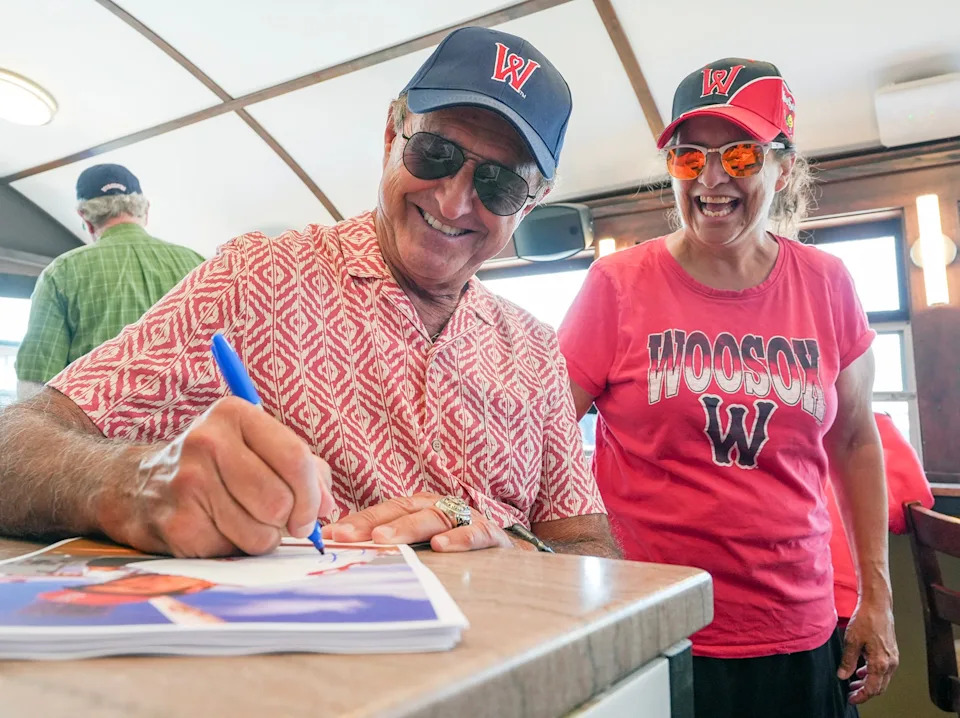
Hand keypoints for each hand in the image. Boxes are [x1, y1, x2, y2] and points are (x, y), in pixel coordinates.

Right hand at [116, 397, 335, 556]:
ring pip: (259, 533)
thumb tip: (327, 507)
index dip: (312, 495)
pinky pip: (232, 550)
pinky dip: (235, 548)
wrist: (135, 485)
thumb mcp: (258, 446)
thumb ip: (306, 469)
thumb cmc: (216, 466)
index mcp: (235, 414)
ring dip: (263, 538)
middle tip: (279, 521)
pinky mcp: (176, 524)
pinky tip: (217, 529)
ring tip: (243, 520)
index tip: (310, 513)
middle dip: (288, 520)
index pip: (294, 458)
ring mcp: (187, 483)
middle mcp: (207, 442)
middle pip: (279, 500)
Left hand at [322, 492, 520, 551]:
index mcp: (419, 506)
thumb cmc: (457, 543)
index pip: (383, 510)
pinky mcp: (490, 534)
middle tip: (347, 537)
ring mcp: (465, 517)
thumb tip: (346, 554)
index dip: (357, 521)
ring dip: (408, 528)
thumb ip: (393, 545)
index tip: (330, 535)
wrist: (506, 550)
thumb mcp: (423, 541)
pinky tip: (441, 546)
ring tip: (384, 539)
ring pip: (433, 517)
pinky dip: (458, 539)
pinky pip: (474, 533)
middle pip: (402, 509)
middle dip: (372, 522)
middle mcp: (439, 506)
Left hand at [838, 596, 898, 703]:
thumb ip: (847, 661)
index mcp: (880, 662)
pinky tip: (861, 670)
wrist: (877, 605)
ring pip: (882, 679)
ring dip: (868, 683)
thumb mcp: (851, 641)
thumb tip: (843, 675)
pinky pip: (884, 669)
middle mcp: (890, 663)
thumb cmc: (866, 619)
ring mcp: (892, 658)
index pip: (872, 688)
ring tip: (854, 683)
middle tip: (851, 693)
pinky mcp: (891, 652)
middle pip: (879, 686)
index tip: (851, 699)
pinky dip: (873, 673)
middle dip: (865, 692)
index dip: (861, 696)